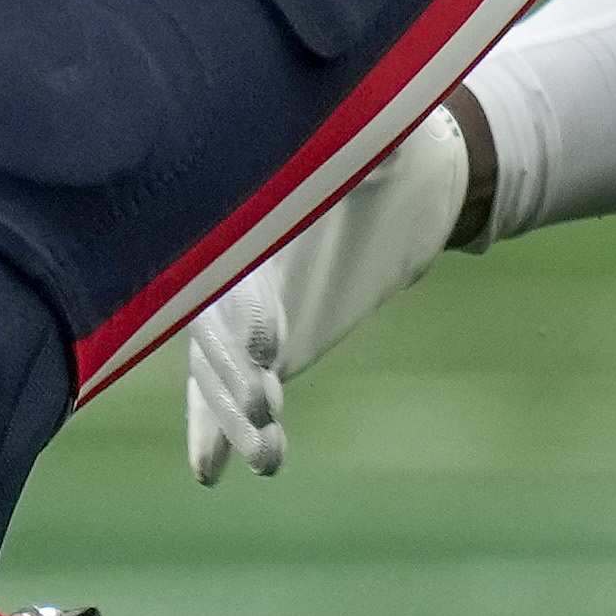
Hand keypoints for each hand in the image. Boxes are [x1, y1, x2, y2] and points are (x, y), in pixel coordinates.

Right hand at [180, 101, 482, 483]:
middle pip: (212, 332)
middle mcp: (232, 269)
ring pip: (216, 373)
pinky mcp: (258, 346)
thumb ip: (372, 145)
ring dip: (233, 418)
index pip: (237, 272)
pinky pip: (217, 393)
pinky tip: (213, 474)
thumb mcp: (382, 140)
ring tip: (269, 457)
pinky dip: (212, 431)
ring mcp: (239, 313)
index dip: (245, 309)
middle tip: (266, 404)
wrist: (403, 178)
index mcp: (252, 222)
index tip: (268, 340)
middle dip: (232, 373)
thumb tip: (386, 144)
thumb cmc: (386, 148)